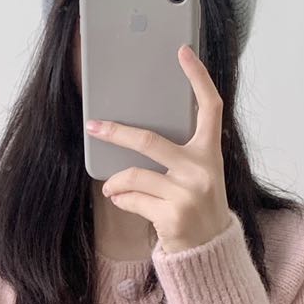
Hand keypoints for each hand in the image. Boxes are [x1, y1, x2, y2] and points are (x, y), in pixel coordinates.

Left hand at [86, 44, 231, 253]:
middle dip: (115, 133)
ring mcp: (188, 193)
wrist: (209, 251)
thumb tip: (131, 137)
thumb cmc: (197, 208)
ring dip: (115, 183)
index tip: (184, 52)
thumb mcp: (197, 176)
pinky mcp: (172, 215)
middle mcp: (202, 169)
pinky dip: (121, 200)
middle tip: (93, 126)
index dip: (198, 78)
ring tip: (111, 188)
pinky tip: (124, 203)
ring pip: (133, 176)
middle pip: (149, 141)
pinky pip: (131, 199)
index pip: (210, 107)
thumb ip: (176, 156)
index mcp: (210, 153)